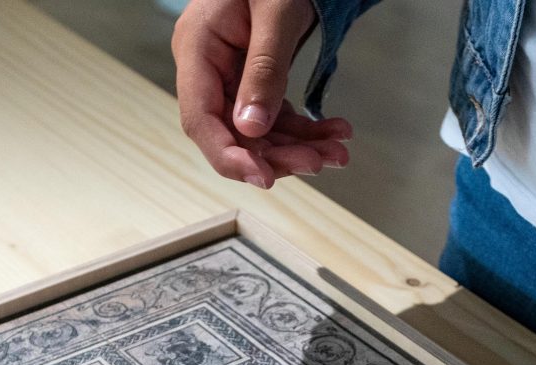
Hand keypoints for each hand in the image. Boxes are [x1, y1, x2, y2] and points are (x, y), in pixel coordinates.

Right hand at [172, 0, 352, 187]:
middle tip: (320, 162)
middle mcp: (207, 68)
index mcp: (197, 49)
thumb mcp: (275, 12)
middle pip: (231, 133)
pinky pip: (273, 115)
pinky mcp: (251, 78)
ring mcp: (228, 75)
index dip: (229, 156)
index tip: (264, 178)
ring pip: (257, 131)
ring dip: (298, 147)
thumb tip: (252, 129)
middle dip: (277, 155)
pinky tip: (334, 132)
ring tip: (338, 151)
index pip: (200, 119)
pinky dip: (304, 129)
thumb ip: (264, 70)